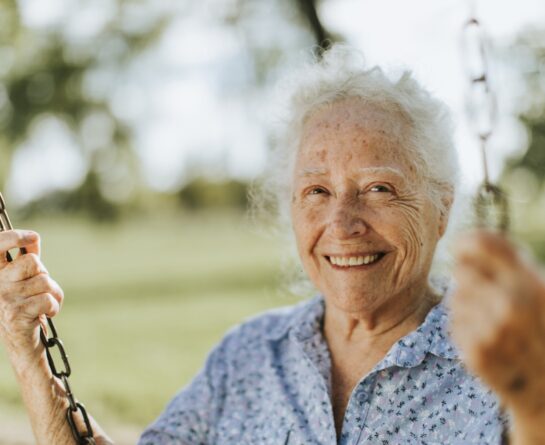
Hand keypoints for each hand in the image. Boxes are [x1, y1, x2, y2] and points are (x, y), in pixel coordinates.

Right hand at [0, 230, 63, 367]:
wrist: (23, 342)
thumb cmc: (26, 307)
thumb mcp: (25, 281)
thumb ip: (25, 259)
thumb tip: (33, 238)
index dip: (14, 237)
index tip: (32, 236)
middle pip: (32, 262)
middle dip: (44, 273)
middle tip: (39, 288)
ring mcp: (5, 299)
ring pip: (44, 281)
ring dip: (53, 292)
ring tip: (44, 303)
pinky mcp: (17, 314)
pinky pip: (47, 299)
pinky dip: (54, 306)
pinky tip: (47, 313)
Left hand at [449, 230, 544, 441]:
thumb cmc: (538, 323)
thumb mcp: (536, 287)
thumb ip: (508, 262)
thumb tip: (461, 241)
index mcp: (533, 282)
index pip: (486, 244)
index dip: (466, 241)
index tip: (458, 246)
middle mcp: (512, 304)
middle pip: (462, 269)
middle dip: (469, 278)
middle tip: (488, 295)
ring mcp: (494, 330)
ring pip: (455, 297)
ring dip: (467, 305)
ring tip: (492, 321)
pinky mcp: (477, 353)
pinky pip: (454, 323)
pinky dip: (465, 328)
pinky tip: (486, 339)